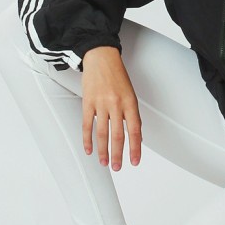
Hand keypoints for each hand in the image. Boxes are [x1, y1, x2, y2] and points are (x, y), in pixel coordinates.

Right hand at [81, 46, 141, 171]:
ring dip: (103, 150)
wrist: (101, 57)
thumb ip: (132, 114)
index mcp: (130, 102)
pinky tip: (89, 150)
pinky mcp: (88, 102)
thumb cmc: (117, 76)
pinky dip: (87, 139)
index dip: (135, 148)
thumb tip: (136, 135)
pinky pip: (87, 124)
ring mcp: (101, 103)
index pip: (135, 130)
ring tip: (104, 163)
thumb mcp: (131, 93)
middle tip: (117, 167)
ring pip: (102, 133)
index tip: (135, 161)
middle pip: (118, 135)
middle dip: (118, 154)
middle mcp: (116, 104)